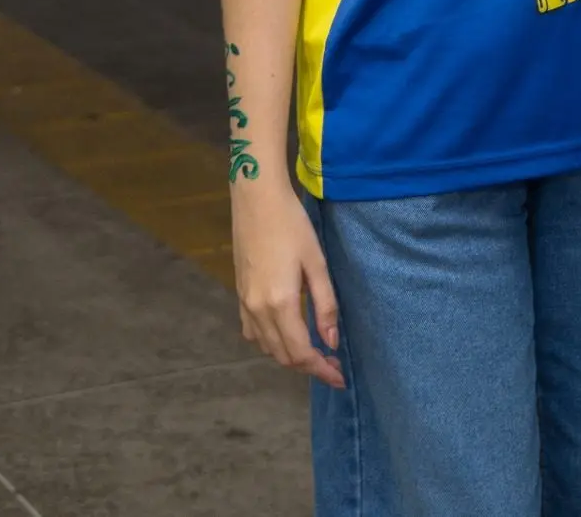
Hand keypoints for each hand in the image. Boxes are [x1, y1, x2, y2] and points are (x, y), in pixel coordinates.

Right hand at [232, 175, 344, 386]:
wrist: (257, 201)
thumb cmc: (292, 226)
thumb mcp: (316, 264)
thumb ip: (325, 306)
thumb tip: (331, 342)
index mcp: (279, 304)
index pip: (301, 353)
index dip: (321, 370)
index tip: (340, 378)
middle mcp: (257, 310)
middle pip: (282, 356)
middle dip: (308, 367)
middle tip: (333, 366)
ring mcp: (245, 304)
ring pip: (267, 347)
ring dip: (290, 356)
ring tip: (316, 352)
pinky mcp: (240, 295)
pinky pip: (254, 333)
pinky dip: (272, 342)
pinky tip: (289, 333)